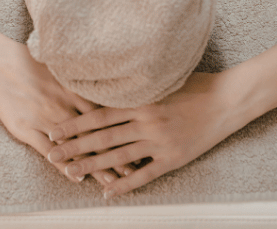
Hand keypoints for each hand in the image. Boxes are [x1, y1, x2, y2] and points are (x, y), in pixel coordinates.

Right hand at [0, 33, 131, 185]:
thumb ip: (78, 76)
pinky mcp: (28, 129)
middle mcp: (64, 105)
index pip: (105, 113)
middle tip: (135, 168)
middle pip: (96, 133)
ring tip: (115, 182)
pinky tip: (77, 177)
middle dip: (116, 152)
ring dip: (96, 165)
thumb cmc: (29, 60)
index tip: (140, 139)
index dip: (123, 128)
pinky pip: (49, 152)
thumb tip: (101, 76)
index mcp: (73, 89)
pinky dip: (64, 165)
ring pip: (76, 147)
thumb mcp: (58, 64)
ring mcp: (46, 119)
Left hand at [48, 71, 248, 197]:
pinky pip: (144, 175)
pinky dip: (125, 185)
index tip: (53, 130)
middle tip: (50, 155)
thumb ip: (135, 91)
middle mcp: (145, 121)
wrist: (225, 100)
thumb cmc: (193, 86)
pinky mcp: (173, 158)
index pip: (98, 115)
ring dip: (91, 167)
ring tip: (70, 174)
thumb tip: (107, 90)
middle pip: (102, 137)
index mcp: (140, 101)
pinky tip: (108, 193)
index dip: (74, 124)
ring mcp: (159, 141)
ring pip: (117, 157)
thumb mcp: (160, 83)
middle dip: (74, 147)